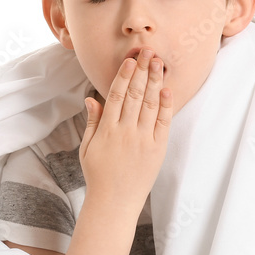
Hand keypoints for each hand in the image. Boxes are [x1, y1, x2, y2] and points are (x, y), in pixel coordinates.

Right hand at [79, 49, 172, 211]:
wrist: (115, 202)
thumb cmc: (99, 175)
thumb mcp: (88, 147)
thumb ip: (93, 121)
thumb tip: (91, 98)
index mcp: (107, 129)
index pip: (117, 95)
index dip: (124, 75)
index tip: (130, 60)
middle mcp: (126, 131)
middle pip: (136, 94)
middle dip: (142, 70)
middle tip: (148, 51)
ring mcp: (143, 140)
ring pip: (151, 104)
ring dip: (155, 81)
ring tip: (159, 63)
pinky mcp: (157, 149)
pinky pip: (163, 122)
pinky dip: (166, 105)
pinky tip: (167, 89)